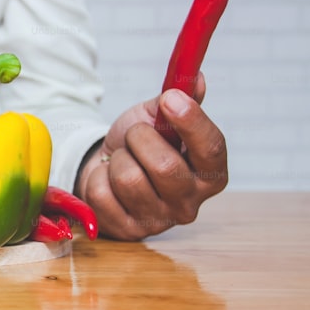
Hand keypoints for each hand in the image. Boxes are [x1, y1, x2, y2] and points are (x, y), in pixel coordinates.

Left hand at [75, 73, 227, 239]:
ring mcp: (158, 220)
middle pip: (165, 167)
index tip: (170, 99)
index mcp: (210, 173)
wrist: (106, 167)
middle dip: (139, 139)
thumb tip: (197, 78)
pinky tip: (107, 178)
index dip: (191, 122)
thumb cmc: (139, 143)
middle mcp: (190, 202)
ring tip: (121, 159)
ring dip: (117, 158)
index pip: (211, 148)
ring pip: (128, 179)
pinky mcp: (127, 231)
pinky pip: (102, 195)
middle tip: (134, 135)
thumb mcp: (159, 117)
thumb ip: (180, 98)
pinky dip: (99, 177)